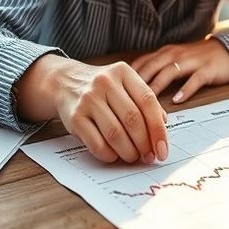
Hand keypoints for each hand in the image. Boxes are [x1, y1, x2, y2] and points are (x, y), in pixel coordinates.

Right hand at [48, 59, 168, 163]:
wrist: (64, 82)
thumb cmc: (103, 89)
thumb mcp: (125, 84)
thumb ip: (145, 102)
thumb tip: (163, 126)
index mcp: (123, 72)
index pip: (148, 101)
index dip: (159, 129)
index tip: (163, 149)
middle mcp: (105, 82)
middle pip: (133, 119)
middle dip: (144, 144)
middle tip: (149, 156)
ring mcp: (88, 99)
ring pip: (115, 134)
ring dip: (128, 152)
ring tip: (133, 157)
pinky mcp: (74, 117)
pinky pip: (96, 143)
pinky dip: (109, 154)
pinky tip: (114, 155)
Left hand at [130, 38, 228, 103]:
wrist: (227, 51)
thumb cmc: (196, 59)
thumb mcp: (174, 60)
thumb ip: (155, 69)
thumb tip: (131, 88)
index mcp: (165, 53)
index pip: (142, 63)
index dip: (128, 77)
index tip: (116, 92)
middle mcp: (176, 54)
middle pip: (152, 67)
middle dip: (138, 83)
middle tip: (125, 100)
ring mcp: (192, 61)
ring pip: (170, 73)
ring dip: (157, 87)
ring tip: (148, 103)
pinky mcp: (207, 69)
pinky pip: (194, 80)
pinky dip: (185, 89)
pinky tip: (177, 100)